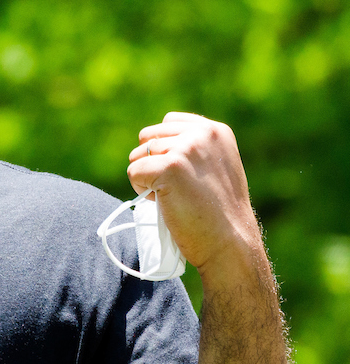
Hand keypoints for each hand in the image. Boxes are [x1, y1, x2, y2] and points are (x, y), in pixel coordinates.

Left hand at [126, 112, 262, 281]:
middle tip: (175, 189)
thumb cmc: (220, 214)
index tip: (179, 172)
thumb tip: (153, 145)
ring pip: (138, 157)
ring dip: (146, 179)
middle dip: (152, 164)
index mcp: (215, 131)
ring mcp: (185, 149)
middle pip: (148, 138)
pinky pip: (133, 172)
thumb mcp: (217, 168)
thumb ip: (195, 150)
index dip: (163, 149)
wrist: (230, 242)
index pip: (168, 122)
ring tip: (173, 197)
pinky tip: (164, 202)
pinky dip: (139, 190)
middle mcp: (201, 133)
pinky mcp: (168, 167)